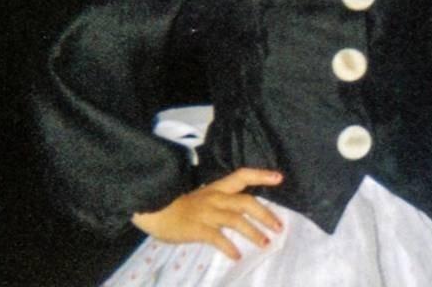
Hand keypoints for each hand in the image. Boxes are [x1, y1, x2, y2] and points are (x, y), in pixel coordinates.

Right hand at [131, 168, 283, 259]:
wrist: (152, 208)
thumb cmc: (174, 205)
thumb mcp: (199, 198)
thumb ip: (218, 203)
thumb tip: (238, 214)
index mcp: (216, 188)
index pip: (242, 176)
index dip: (261, 175)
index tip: (279, 177)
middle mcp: (214, 198)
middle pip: (246, 201)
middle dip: (265, 214)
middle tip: (279, 226)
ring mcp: (206, 213)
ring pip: (237, 220)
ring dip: (253, 232)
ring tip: (265, 243)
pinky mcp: (197, 228)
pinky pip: (217, 238)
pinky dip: (229, 247)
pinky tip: (236, 255)